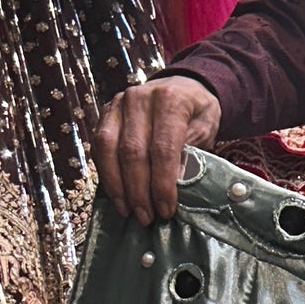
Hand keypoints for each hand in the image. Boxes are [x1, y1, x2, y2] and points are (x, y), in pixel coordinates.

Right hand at [95, 76, 222, 226]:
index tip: (166, 210)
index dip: (162, 184)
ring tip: (127, 211)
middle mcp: (139, 98)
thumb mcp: (206, 130)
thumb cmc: (196, 113)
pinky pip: (98, 145)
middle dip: (138, 191)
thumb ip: (192, 154)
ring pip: (108, 148)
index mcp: (170, 100)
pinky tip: (116, 194)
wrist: (182, 86)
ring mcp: (118, 103)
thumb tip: (175, 187)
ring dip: (117, 185)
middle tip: (146, 217)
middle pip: (132, 151)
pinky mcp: (106, 112)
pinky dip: (106, 173)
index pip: (162, 148)